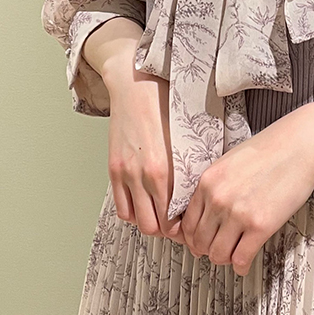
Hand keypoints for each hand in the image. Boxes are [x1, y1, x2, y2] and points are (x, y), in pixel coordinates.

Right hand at [105, 60, 176, 238]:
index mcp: (164, 169)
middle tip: (180, 226)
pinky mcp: (113, 168)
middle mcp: (142, 175)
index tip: (192, 226)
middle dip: (168, 231)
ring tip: (162, 216)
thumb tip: (200, 191)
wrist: (135, 82)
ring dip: (150, 223)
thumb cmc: (166, 103)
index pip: (173, 218)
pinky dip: (133, 212)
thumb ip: (191, 166)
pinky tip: (145, 205)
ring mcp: (125, 173)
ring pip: (136, 221)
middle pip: (154, 226)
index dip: (184, 228)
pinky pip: (120, 206)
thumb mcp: (186, 136)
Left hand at [172, 105, 313, 276]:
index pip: (187, 224)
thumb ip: (215, 186)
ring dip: (224, 259)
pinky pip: (241, 258)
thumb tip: (209, 212)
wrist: (300, 144)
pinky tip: (244, 263)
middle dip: (207, 250)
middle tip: (217, 251)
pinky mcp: (260, 225)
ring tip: (232, 256)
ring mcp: (238, 213)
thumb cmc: (271, 148)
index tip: (200, 242)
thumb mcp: (230, 161)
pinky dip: (241, 265)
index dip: (193, 238)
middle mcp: (218, 199)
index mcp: (208, 181)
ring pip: (218, 254)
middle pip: (200, 242)